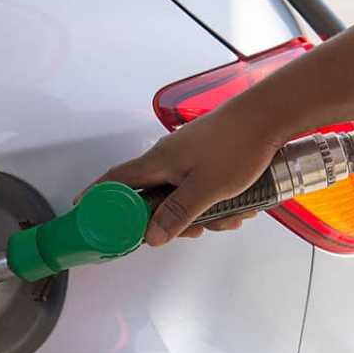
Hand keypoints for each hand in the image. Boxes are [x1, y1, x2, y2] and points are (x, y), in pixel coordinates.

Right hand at [89, 105, 282, 245]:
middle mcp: (167, 159)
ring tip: (229, 217)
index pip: (115, 181)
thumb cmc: (236, 145)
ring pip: (182, 195)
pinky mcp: (206, 156)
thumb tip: (151, 237)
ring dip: (203, 213)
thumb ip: (177, 214)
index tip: (83, 212)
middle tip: (193, 231)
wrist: (270, 115)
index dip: (96, 196)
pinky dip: (216, 200)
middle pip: (152, 198)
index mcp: (157, 162)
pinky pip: (200, 186)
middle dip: (171, 220)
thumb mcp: (207, 189)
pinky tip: (238, 206)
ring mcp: (187, 157)